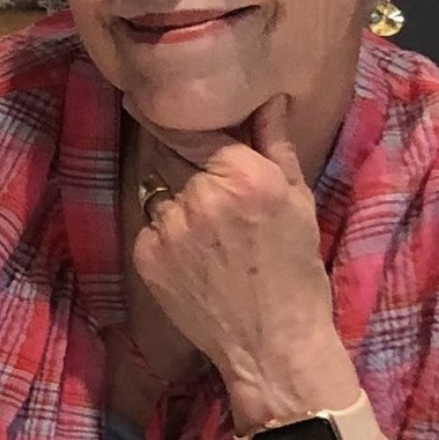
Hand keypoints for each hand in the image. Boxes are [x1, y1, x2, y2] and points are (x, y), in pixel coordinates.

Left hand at [123, 93, 360, 426]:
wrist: (274, 345)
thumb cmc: (295, 268)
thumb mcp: (297, 199)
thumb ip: (275, 142)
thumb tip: (266, 96)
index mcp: (242, 175)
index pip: (189, 128)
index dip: (163, 112)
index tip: (141, 94)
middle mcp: (200, 196)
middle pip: (170, 153)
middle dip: (179, 155)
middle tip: (197, 171)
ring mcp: (169, 229)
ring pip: (159, 189)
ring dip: (175, 195)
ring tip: (205, 225)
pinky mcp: (147, 258)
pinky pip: (151, 225)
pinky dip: (166, 230)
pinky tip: (194, 253)